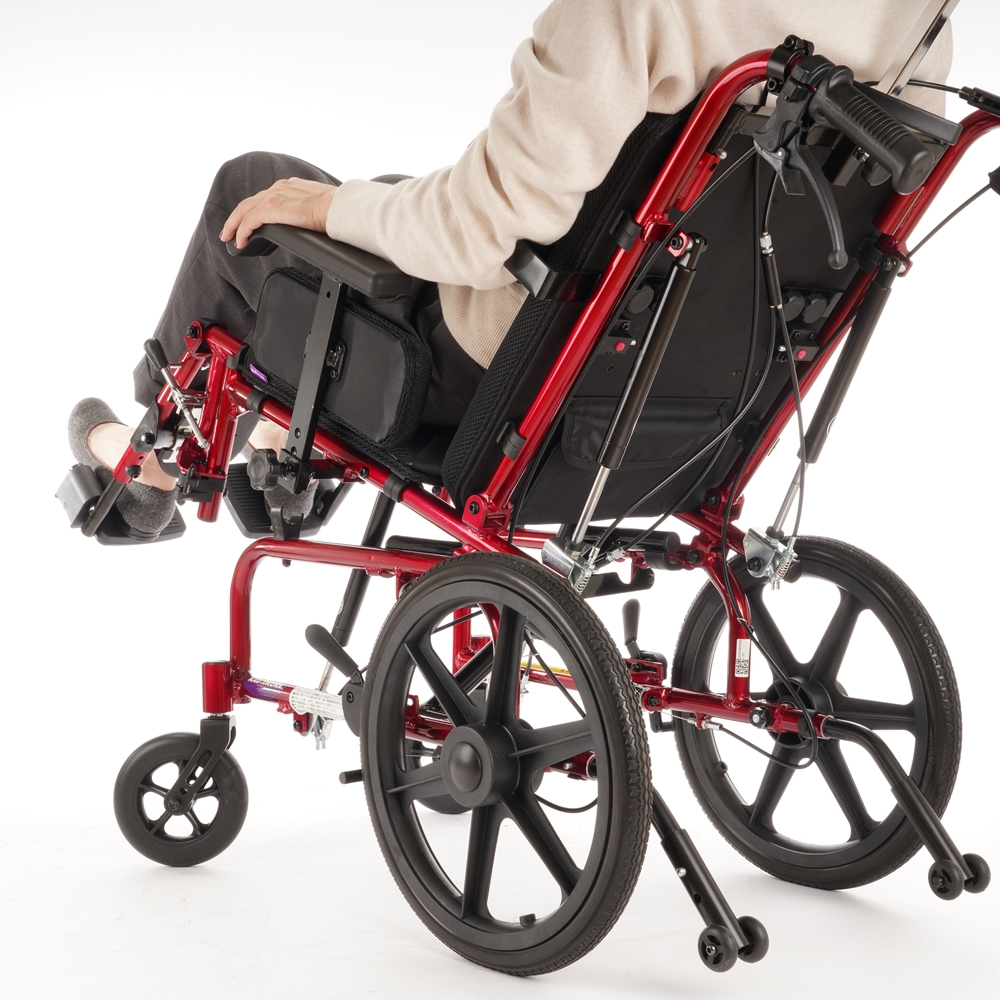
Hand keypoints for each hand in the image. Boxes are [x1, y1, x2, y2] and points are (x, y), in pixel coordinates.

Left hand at [220, 177, 337, 247]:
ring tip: (229, 237)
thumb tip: (312, 225)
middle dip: (236, 217)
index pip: (265, 197)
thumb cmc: (337, 212)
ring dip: (234, 224)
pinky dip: (241, 232)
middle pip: (250, 202)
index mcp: (291, 186)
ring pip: (244, 210)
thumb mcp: (319, 209)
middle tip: (229, 230)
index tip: (249, 221)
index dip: (253, 210)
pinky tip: (240, 242)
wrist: (340, 209)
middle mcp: (279, 188)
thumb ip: (309, 213)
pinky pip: (249, 221)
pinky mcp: (270, 208)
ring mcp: (274, 196)